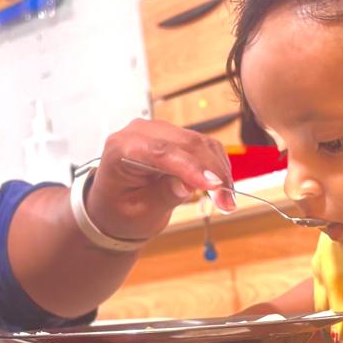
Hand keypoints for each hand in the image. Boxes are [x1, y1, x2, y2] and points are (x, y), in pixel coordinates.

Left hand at [84, 119, 237, 241]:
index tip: (214, 185)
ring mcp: (158, 131)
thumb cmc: (119, 211)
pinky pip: (203, 146)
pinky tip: (222, 187)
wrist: (115, 207)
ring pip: (199, 143)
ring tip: (227, 201)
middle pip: (185, 143)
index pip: (160, 151)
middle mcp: (139, 132)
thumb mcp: (139, 212)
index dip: (190, 167)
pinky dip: (216, 165)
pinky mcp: (175, 137)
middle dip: (211, 172)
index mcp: (120, 148)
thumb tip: (188, 184)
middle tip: (228, 202)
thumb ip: (162, 196)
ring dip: (218, 170)